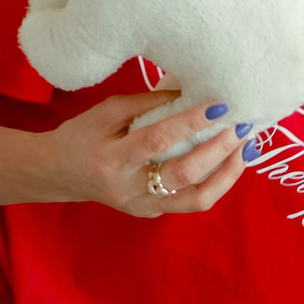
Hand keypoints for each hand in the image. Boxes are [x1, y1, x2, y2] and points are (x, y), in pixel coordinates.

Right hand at [48, 91, 247, 217]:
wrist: (58, 174)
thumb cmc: (82, 136)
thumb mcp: (107, 111)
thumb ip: (148, 103)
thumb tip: (191, 90)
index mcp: (112, 159)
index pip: (158, 140)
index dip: (191, 123)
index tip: (220, 106)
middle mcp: (129, 188)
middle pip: (184, 174)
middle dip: (219, 150)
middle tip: (242, 127)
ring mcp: (142, 206)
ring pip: (197, 199)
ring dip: (228, 173)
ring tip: (245, 148)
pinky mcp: (152, 213)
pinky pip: (192, 202)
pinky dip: (216, 183)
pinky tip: (230, 162)